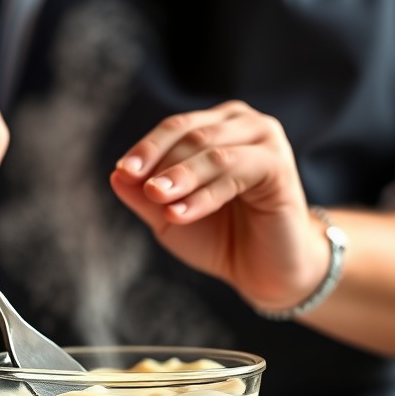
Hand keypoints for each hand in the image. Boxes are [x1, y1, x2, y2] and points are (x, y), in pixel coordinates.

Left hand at [109, 100, 329, 310]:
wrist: (266, 271)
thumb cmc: (221, 238)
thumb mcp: (171, 217)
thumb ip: (144, 197)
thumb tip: (114, 175)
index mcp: (216, 127)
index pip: (175, 127)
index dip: (147, 148)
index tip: (123, 172)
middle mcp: (243, 124)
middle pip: (191, 132)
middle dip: (161, 160)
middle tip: (142, 187)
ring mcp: (265, 140)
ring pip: (212, 151)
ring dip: (181, 175)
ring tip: (158, 198)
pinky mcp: (279, 165)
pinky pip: (234, 172)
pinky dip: (204, 193)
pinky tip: (181, 214)